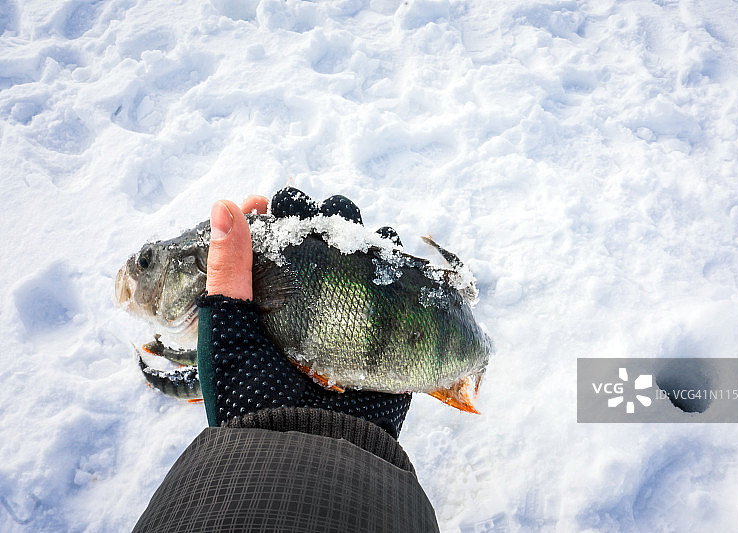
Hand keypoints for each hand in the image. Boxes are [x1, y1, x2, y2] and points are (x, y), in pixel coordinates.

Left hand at [196, 188, 411, 437]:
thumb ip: (227, 268)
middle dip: (321, 218)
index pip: (270, 249)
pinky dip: (398, 264)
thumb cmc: (251, 392)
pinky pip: (396, 291)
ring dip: (361, 234)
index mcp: (267, 307)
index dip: (270, 218)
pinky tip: (392, 243)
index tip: (266, 202)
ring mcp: (347, 321)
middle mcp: (308, 310)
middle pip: (320, 249)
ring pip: (359, 262)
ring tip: (357, 224)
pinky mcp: (381, 334)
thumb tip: (224, 204)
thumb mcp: (226, 325)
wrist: (302, 448)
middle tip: (319, 212)